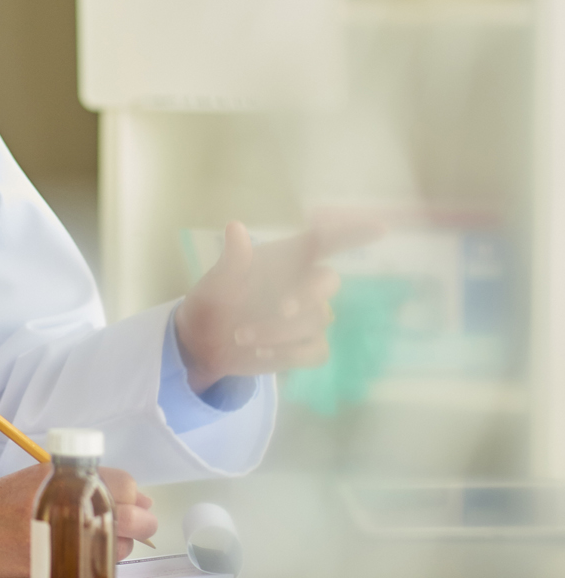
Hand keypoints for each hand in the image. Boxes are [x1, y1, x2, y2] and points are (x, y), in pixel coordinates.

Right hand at [0, 464, 157, 575]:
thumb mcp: (42, 479)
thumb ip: (82, 483)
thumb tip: (128, 496)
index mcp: (66, 478)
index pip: (127, 486)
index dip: (134, 498)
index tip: (133, 504)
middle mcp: (68, 506)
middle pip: (133, 519)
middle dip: (138, 524)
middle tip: (130, 527)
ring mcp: (65, 540)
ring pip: (119, 549)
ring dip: (115, 546)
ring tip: (89, 540)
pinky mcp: (59, 567)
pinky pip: (96, 569)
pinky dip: (93, 565)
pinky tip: (76, 556)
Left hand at [175, 218, 379, 392]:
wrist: (204, 341)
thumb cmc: (213, 301)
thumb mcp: (216, 281)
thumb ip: (232, 259)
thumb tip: (234, 228)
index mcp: (285, 260)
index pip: (323, 242)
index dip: (352, 234)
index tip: (380, 228)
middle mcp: (302, 284)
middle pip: (327, 281)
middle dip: (308, 294)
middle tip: (282, 308)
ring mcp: (308, 317)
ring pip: (316, 320)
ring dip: (278, 330)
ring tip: (241, 335)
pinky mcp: (307, 347)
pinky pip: (315, 351)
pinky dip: (288, 354)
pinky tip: (260, 353)